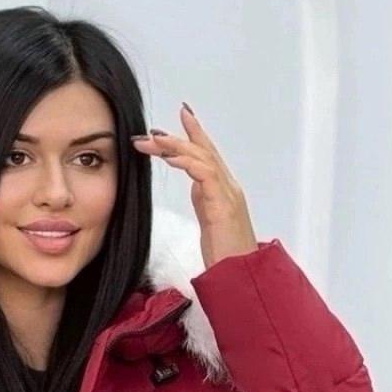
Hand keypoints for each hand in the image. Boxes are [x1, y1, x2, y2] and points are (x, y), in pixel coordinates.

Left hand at [132, 103, 257, 269]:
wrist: (240, 277)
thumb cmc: (226, 258)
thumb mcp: (211, 224)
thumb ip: (205, 203)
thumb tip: (196, 188)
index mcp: (224, 191)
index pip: (208, 155)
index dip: (195, 134)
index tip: (181, 114)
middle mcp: (229, 187)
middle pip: (203, 151)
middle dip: (177, 136)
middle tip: (150, 130)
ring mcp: (228, 194)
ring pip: (202, 157)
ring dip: (175, 146)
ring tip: (152, 140)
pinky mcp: (223, 205)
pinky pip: (204, 173)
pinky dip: (186, 161)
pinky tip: (169, 157)